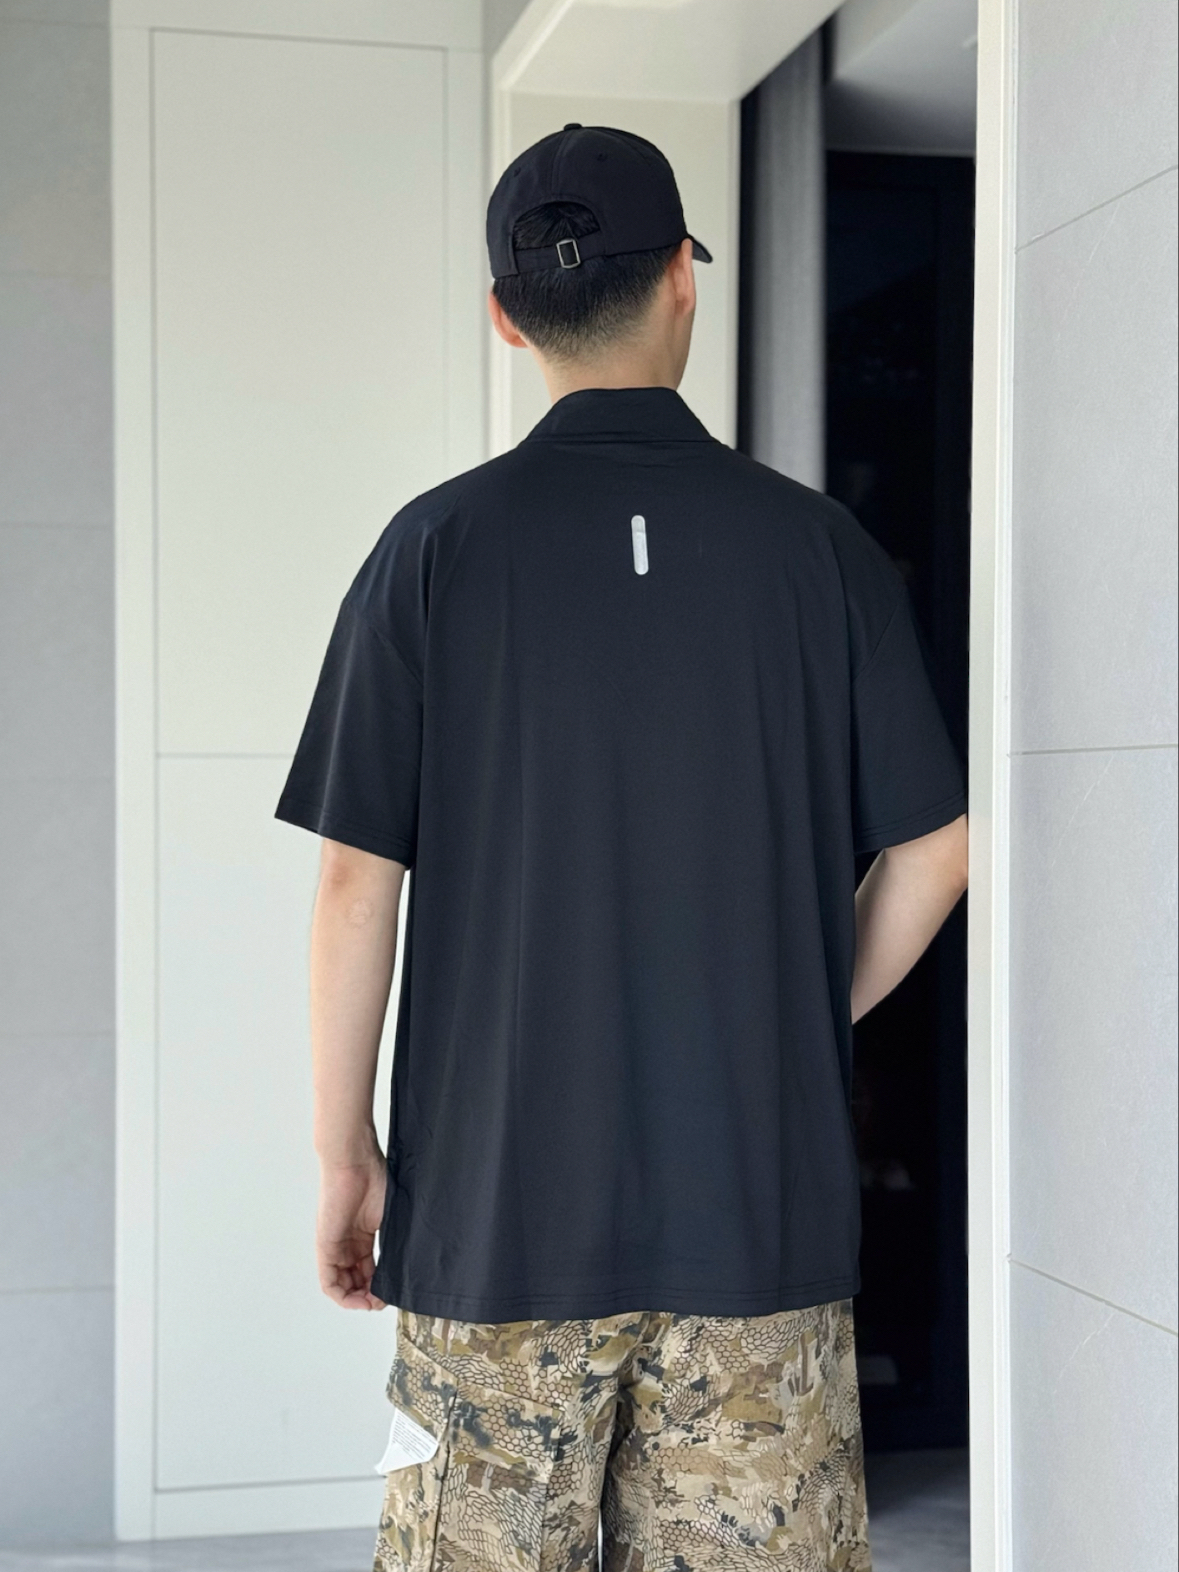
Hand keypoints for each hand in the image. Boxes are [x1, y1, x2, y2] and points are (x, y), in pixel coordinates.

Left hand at [316, 1151, 388, 1309]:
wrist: (356, 1161)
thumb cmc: (376, 1179)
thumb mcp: (391, 1216)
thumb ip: (396, 1239)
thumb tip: (412, 1262)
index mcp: (363, 1236)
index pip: (369, 1271)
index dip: (380, 1287)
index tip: (395, 1291)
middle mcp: (347, 1244)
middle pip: (354, 1282)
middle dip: (370, 1296)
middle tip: (385, 1300)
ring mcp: (335, 1246)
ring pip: (341, 1285)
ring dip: (357, 1300)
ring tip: (374, 1302)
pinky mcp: (325, 1245)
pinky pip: (329, 1281)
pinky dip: (343, 1296)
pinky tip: (360, 1299)